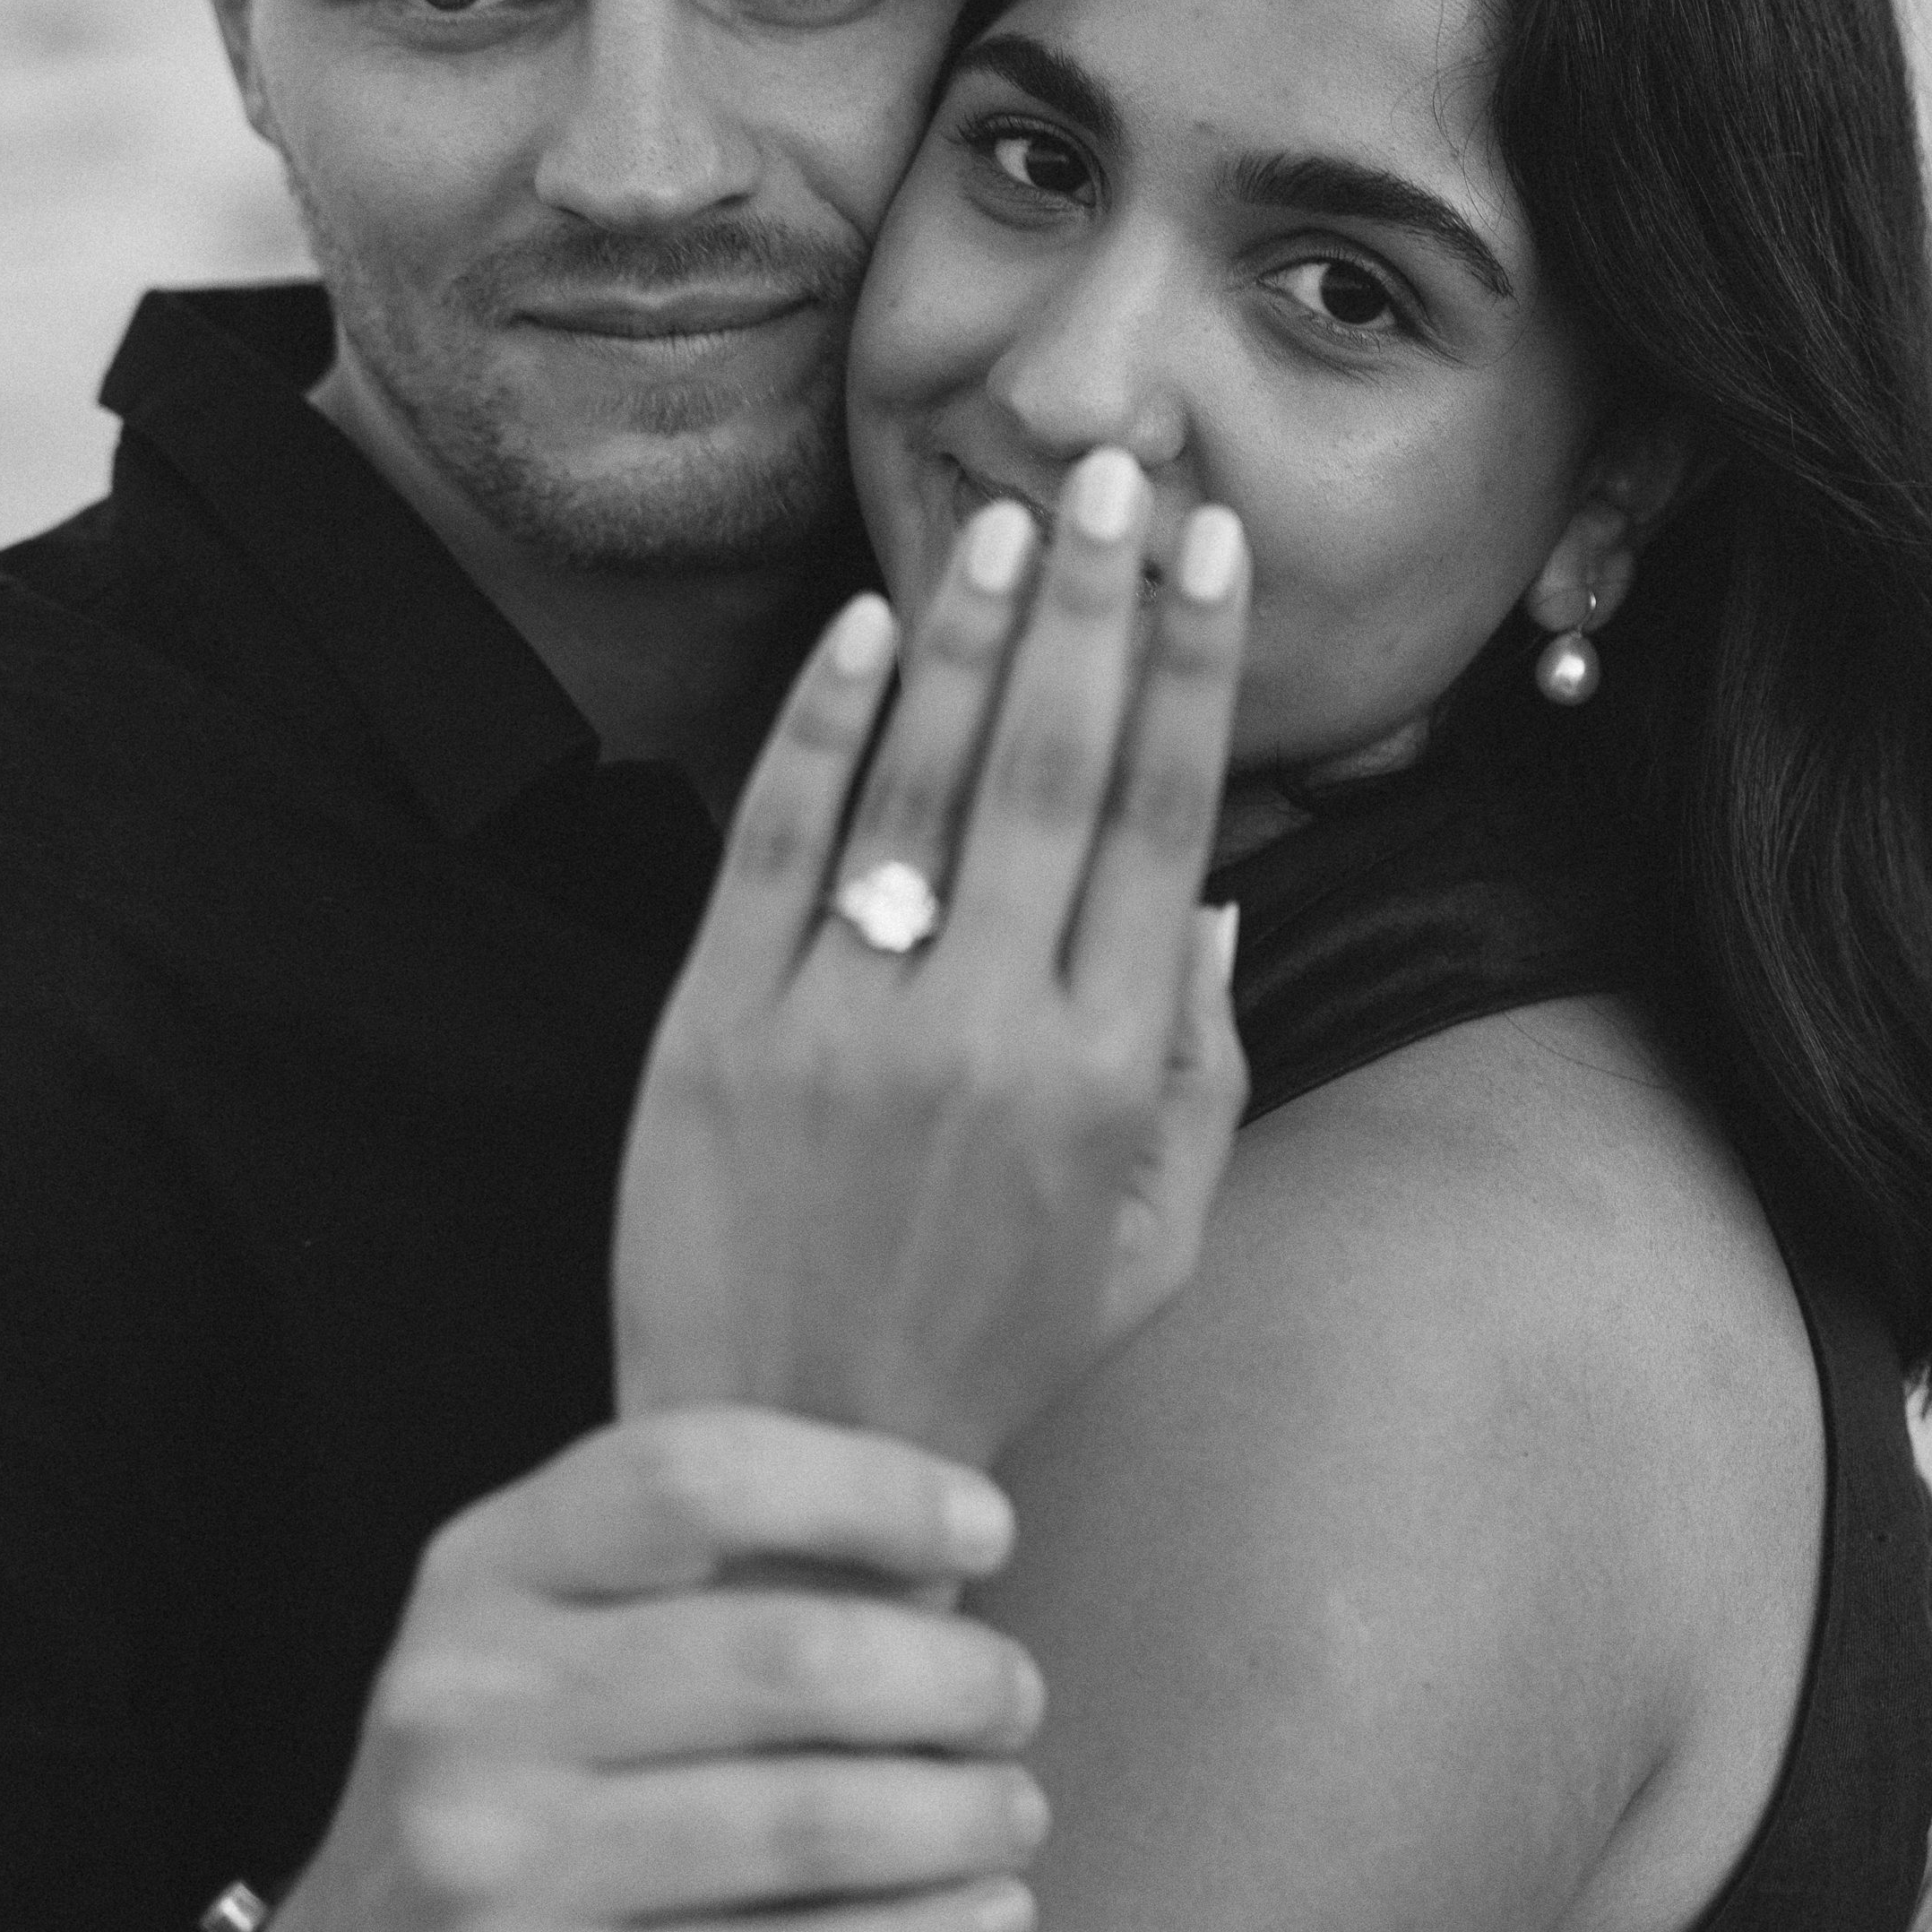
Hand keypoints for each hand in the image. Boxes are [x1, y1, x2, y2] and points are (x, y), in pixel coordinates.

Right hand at [186, 1410, 1050, 1931]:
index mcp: (484, 1573)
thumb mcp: (541, 1640)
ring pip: (802, 1823)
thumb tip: (936, 1542)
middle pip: (776, 1656)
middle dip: (942, 1674)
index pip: (695, 1475)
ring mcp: (492, 1871)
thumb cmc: (505, 1794)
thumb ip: (696, 1575)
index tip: (985, 1523)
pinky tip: (990, 1918)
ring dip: (954, 1812)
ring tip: (1014, 1807)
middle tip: (1012, 1694)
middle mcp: (471, 1706)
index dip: (865, 1486)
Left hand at [612, 451, 1250, 1464]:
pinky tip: (862, 623)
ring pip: (922, 785)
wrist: (791, 1458)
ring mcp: (844, 1025)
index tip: (1212, 555)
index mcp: (1109, 1078)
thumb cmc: (994, 1348)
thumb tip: (1214, 889)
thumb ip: (1206, 1070)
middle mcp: (988, 1034)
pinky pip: (778, 844)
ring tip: (1012, 515)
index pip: (1164, 821)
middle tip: (1123, 474)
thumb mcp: (1157, 1242)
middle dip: (1096, 605)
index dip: (1192, 672)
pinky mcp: (717, 1031)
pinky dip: (822, 726)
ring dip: (972, 634)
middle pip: (1052, 769)